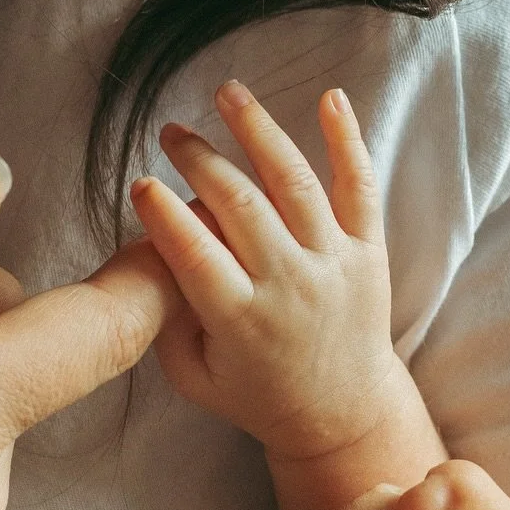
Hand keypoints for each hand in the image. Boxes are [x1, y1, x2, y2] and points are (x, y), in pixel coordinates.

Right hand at [132, 82, 398, 463]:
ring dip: (257, 131)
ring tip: (227, 94)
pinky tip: (331, 97)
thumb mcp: (194, 377)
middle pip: (239, 205)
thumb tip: (145, 258)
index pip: (195, 253)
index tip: (142, 182)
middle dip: (199, 160)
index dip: (164, 213)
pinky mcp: (367, 252)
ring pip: (293, 183)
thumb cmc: (256, 395)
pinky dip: (347, 140)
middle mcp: (290, 286)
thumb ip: (164, 324)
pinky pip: (360, 187)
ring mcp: (334, 264)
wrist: (341, 414)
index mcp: (241, 321)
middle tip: (172, 132)